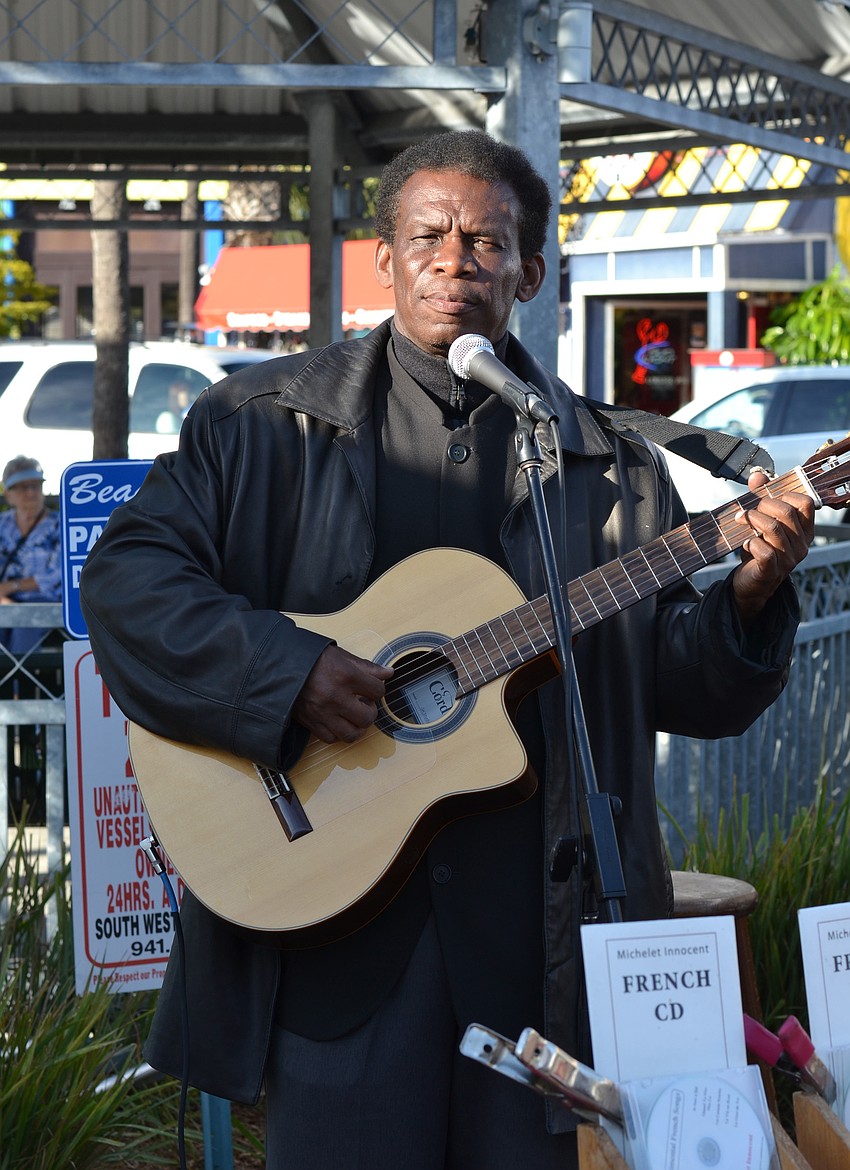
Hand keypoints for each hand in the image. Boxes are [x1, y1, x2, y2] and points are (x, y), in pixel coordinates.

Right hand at [292, 644, 393, 743]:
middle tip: (364, 703)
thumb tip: (388, 673)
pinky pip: (331, 738)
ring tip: (353, 715)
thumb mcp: (340, 656)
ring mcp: (322, 712)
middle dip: (370, 711)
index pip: (378, 691)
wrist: (277, 664)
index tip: (370, 687)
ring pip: (351, 734)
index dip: (378, 688)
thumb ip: (366, 667)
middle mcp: (335, 697)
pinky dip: (337, 732)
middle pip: (368, 717)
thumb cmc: (309, 657)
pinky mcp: (310, 722)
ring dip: (356, 726)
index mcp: (345, 676)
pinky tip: (337, 720)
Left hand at [732, 470, 814, 624]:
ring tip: (740, 520)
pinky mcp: (772, 570)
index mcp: (804, 530)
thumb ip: (761, 498)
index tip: (765, 498)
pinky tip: (745, 543)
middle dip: (763, 505)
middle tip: (748, 510)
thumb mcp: (762, 523)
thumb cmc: (759, 551)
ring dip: (752, 520)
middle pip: (787, 512)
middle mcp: (801, 544)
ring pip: (773, 529)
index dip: (785, 494)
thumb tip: (757, 476)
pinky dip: (751, 542)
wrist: (751, 583)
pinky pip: (765, 551)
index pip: (806, 502)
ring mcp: (789, 559)